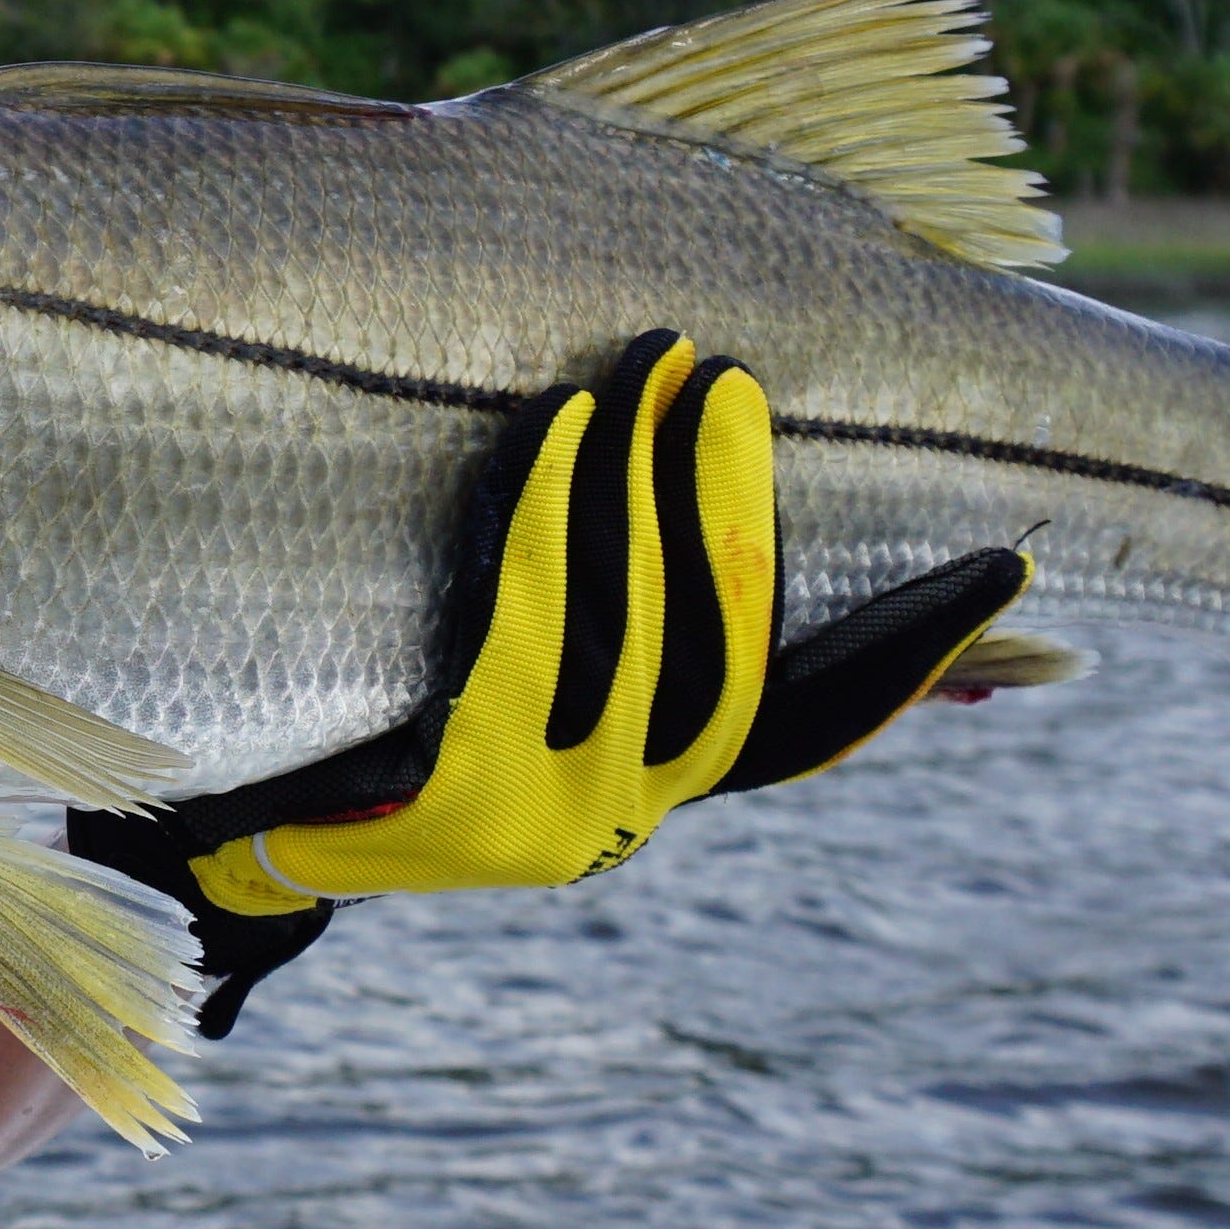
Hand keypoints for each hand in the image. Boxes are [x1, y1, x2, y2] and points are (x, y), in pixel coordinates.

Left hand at [79, 332, 1034, 1033]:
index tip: (1015, 572)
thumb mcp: (521, 698)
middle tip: (742, 379)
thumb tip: (807, 599)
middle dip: (743, 499)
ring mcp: (547, 823)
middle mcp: (621, 818)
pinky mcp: (460, 804)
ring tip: (660, 372)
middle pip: (732, 645)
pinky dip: (556, 516)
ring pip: (638, 626)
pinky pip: (526, 624)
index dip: (925, 654)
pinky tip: (562, 429)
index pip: (823, 724)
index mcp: (656, 791)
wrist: (214, 856)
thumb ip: (650, 646)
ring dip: (653, 485)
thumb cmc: (372, 742)